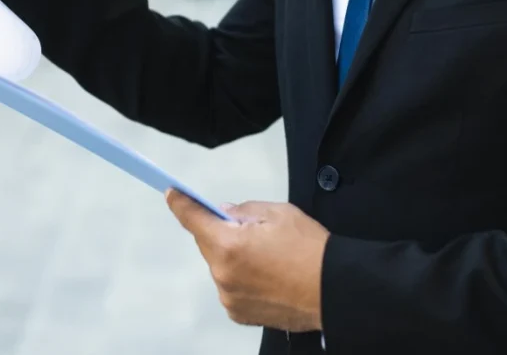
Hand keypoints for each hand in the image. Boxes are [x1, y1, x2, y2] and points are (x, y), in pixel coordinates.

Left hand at [166, 189, 329, 332]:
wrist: (334, 290)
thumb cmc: (309, 248)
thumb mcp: (277, 213)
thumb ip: (243, 211)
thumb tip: (224, 214)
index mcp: (228, 245)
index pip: (194, 219)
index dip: (181, 203)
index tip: (172, 193)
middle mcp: (222, 274)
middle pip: (209, 244)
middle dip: (222, 233)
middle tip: (251, 229)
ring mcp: (229, 298)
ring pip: (221, 266)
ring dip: (233, 257)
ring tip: (267, 257)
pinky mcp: (239, 314)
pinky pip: (231, 286)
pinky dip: (241, 277)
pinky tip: (267, 275)